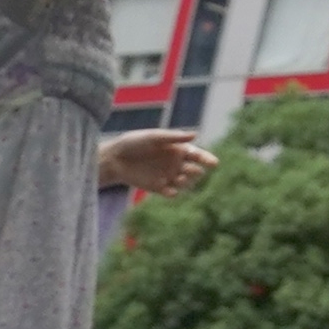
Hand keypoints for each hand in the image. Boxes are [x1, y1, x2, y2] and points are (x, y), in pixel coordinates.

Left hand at [99, 131, 215, 203]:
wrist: (114, 158)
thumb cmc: (134, 143)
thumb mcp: (154, 137)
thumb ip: (174, 137)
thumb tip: (195, 135)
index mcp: (178, 150)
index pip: (198, 155)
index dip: (207, 159)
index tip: (213, 163)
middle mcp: (176, 163)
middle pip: (195, 170)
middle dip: (196, 171)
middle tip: (190, 170)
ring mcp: (169, 176)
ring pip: (186, 182)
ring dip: (186, 182)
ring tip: (180, 178)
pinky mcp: (159, 188)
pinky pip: (172, 192)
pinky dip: (173, 193)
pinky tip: (170, 191)